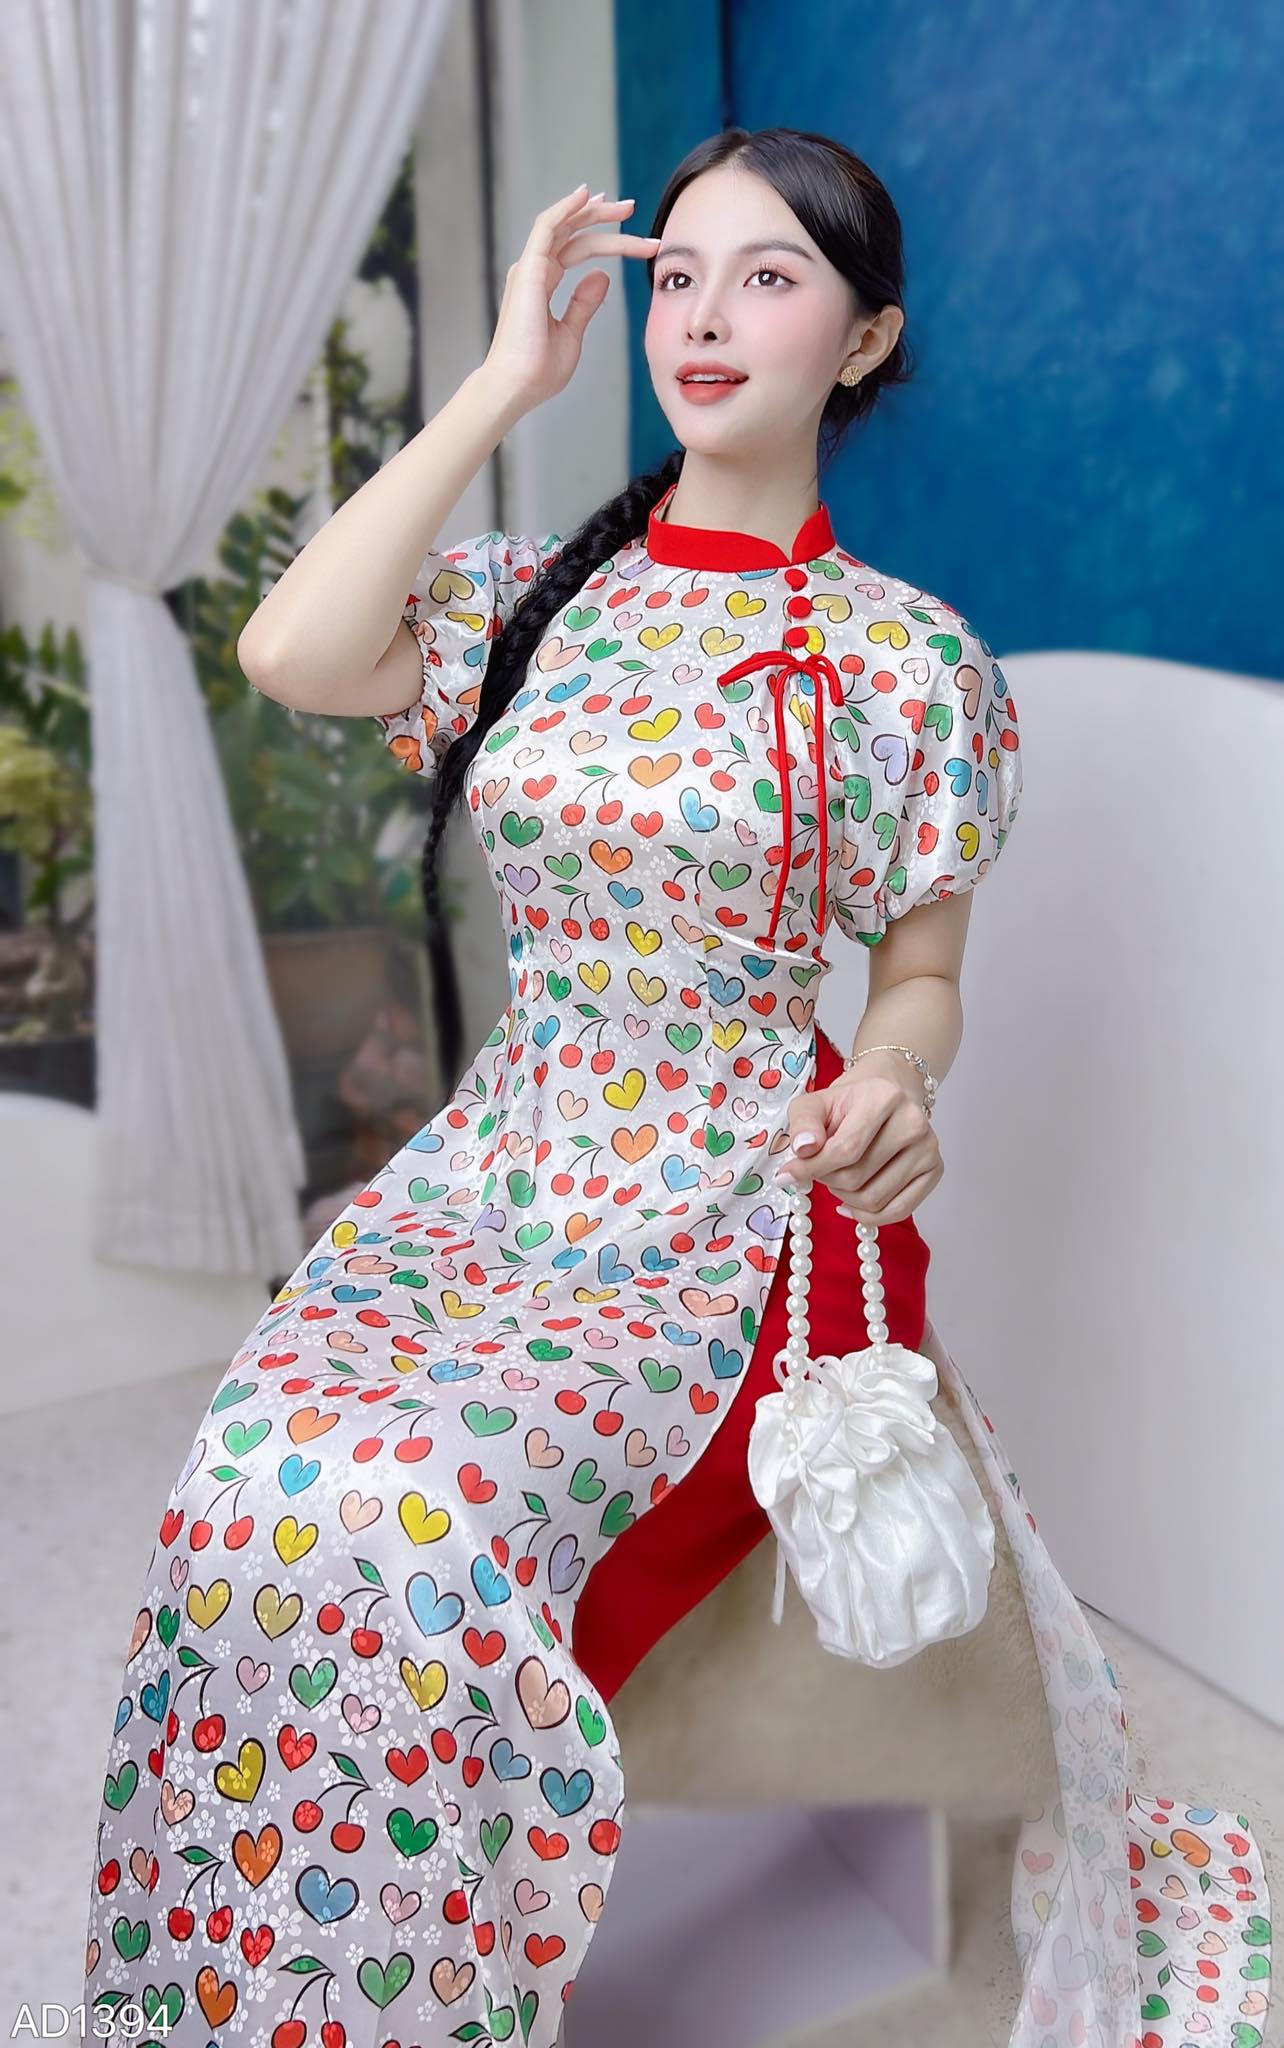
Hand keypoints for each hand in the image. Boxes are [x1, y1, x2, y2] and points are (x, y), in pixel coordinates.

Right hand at [483, 182, 660, 412]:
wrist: (515, 386)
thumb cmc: (538, 370)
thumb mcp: (571, 334)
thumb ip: (584, 303)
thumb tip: (602, 276)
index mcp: (543, 283)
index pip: (576, 248)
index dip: (604, 238)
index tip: (634, 235)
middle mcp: (535, 270)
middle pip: (573, 233)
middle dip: (604, 219)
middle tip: (632, 209)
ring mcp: (530, 268)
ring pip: (565, 226)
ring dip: (593, 212)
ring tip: (624, 207)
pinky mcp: (529, 270)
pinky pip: (547, 228)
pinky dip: (566, 209)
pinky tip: (586, 196)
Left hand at [774, 1070, 943, 1226]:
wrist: (888, 1093)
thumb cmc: (849, 1102)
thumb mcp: (815, 1102)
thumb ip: (803, 1124)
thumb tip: (803, 1150)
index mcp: (884, 1097)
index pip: (845, 1149)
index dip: (811, 1168)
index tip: (787, 1175)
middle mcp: (914, 1122)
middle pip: (856, 1178)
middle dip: (827, 1180)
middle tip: (821, 1167)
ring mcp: (929, 1148)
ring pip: (873, 1200)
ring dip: (844, 1197)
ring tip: (838, 1177)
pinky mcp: (935, 1170)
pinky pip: (898, 1211)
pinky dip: (867, 1216)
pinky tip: (851, 1204)